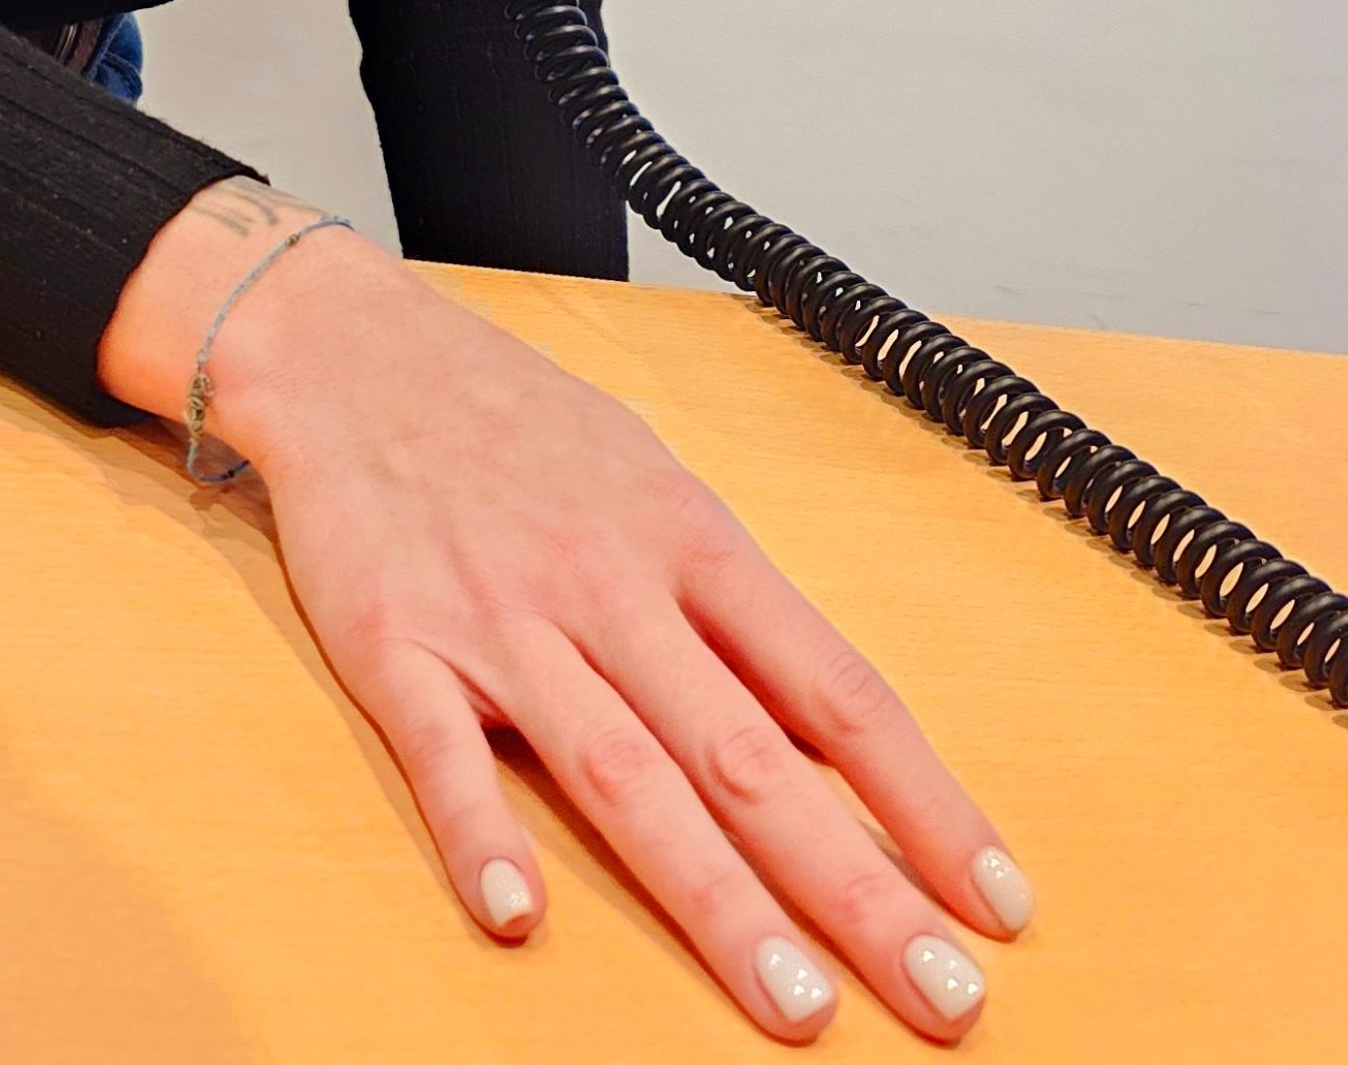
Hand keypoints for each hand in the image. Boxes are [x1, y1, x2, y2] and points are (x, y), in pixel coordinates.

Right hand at [100, 185, 1032, 1042]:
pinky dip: (479, 832)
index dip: (923, 799)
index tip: (997, 900)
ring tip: (793, 1002)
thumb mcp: (648, 476)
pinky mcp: (397, 644)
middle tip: (944, 998)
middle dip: (855, 885)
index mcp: (686, 539)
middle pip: (748, 754)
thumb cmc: (512, 419)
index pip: (833, 688)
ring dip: (715, 897)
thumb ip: (725, 601)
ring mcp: (502, 620)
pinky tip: (517, 913)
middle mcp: (608, 586)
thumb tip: (823, 720)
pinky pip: (443, 751)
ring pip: (623, 773)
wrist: (350, 349)